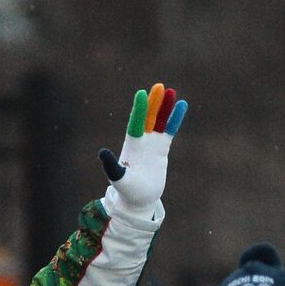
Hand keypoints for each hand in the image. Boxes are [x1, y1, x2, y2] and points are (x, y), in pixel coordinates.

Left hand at [99, 82, 186, 216]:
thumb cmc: (127, 191)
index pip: (136, 122)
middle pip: (148, 117)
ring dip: (164, 107)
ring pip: (159, 121)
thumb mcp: (118, 178)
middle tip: (158, 86)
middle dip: (153, 103)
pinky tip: (182, 105)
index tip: (141, 94)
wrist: (139, 199)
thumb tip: (102, 152)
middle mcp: (141, 140)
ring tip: (171, 91)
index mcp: (130, 145)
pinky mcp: (161, 148)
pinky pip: (170, 130)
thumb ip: (112, 166)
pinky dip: (175, 119)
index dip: (139, 109)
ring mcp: (152, 143)